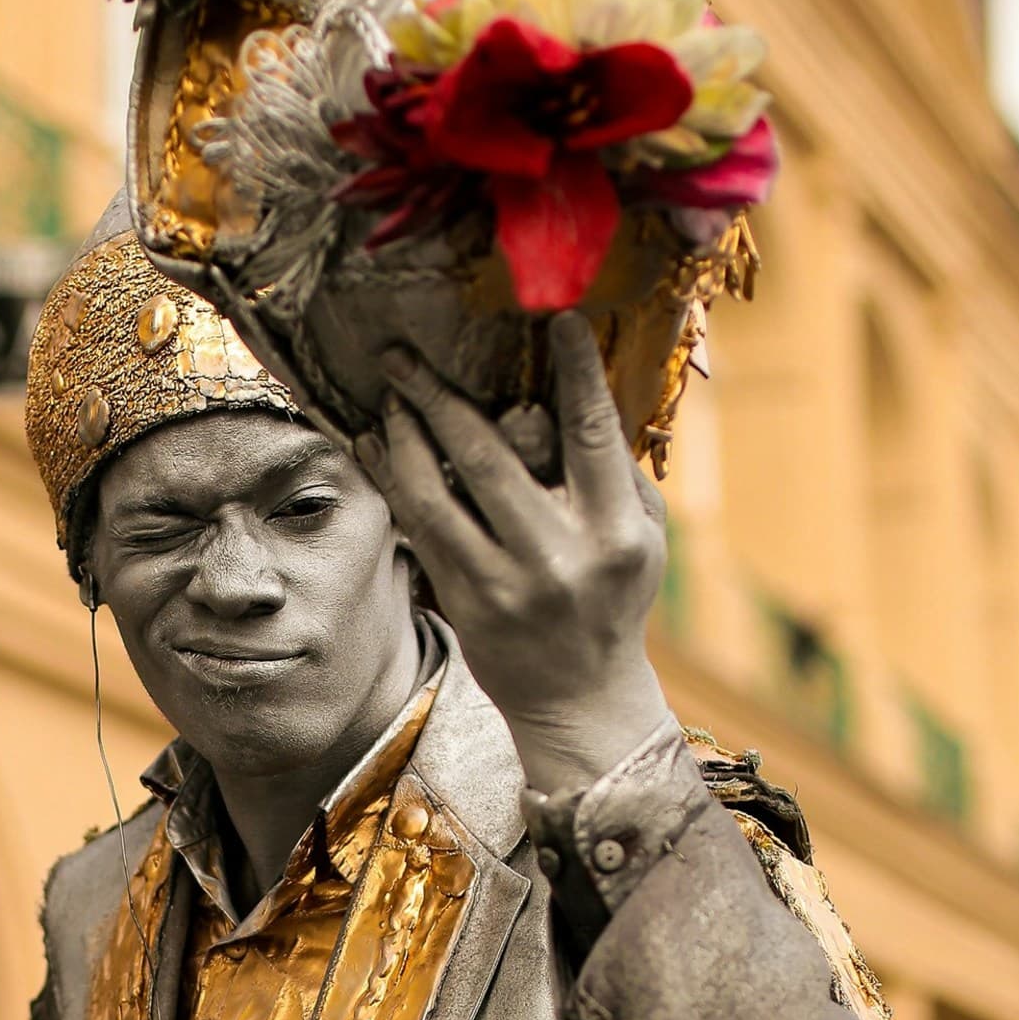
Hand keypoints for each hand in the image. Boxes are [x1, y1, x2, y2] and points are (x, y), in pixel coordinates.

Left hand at [367, 313, 668, 795]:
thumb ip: (616, 474)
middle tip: (402, 355)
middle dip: (438, 399)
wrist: (581, 698)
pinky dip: (393, 482)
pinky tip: (375, 448)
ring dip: (402, 439)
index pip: (593, 436)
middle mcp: (557, 557)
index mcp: (614, 533)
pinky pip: (419, 528)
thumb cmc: (615, 600)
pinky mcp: (463, 602)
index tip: (560, 321)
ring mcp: (503, 584)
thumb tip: (577, 397)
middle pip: (487, 458)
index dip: (577, 375)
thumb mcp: (642, 538)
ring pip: (436, 494)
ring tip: (387, 400)